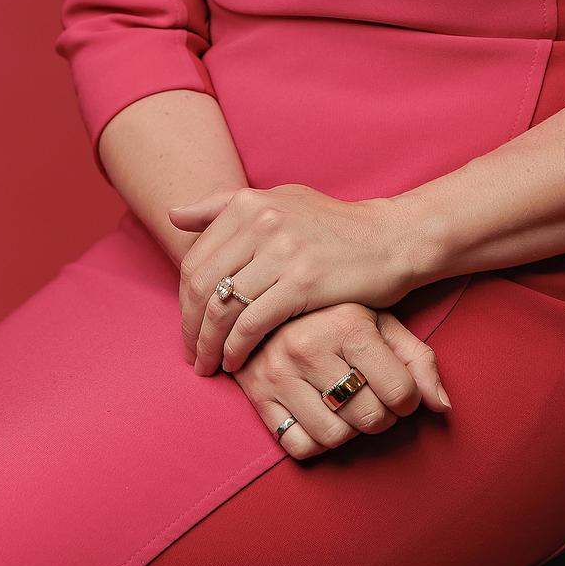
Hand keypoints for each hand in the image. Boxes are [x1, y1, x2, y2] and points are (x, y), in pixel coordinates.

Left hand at [168, 184, 419, 374]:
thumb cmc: (332, 226)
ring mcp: (283, 250)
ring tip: (208, 365)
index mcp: (250, 202)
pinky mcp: (303, 281)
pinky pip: (252, 323)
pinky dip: (237, 348)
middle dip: (189, 327)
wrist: (390, 239)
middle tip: (191, 354)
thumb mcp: (281, 201)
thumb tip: (174, 215)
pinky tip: (236, 362)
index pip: (195, 258)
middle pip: (201, 285)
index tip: (187, 326)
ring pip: (223, 307)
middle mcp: (262, 221)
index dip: (182, 300)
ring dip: (208, 344)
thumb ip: (225, 207)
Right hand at [225, 302, 451, 462]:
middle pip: (369, 418)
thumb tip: (443, 407)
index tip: (399, 390)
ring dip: (349, 431)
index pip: (400, 391)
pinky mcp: (258, 395)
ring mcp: (279, 372)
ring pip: (335, 437)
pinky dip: (316, 442)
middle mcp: (310, 347)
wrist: (267, 302)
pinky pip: (299, 447)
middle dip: (381, 416)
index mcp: (347, 323)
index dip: (408, 399)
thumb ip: (417, 358)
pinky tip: (319, 415)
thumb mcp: (379, 322)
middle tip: (373, 398)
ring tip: (346, 405)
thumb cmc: (334, 315)